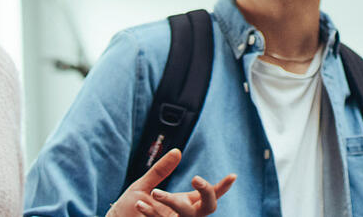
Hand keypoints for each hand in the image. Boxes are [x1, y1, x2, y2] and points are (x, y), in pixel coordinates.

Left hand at [105, 148, 237, 216]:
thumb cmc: (129, 206)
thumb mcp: (145, 184)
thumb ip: (161, 170)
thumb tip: (177, 152)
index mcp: (184, 203)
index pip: (207, 196)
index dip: (221, 187)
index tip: (232, 176)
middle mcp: (183, 215)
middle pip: (207, 207)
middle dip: (206, 192)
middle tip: (196, 178)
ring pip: (185, 214)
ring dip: (170, 201)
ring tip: (154, 192)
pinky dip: (151, 213)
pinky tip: (140, 204)